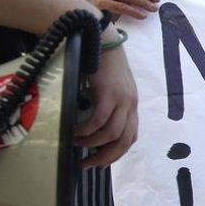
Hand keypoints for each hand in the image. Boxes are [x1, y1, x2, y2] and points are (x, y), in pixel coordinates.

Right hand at [75, 46, 138, 167]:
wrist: (102, 41)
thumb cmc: (101, 65)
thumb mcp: (109, 89)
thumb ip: (107, 107)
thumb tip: (90, 128)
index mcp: (131, 105)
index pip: (130, 137)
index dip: (116, 153)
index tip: (99, 162)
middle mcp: (130, 104)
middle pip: (124, 141)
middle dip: (105, 157)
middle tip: (86, 164)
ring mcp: (122, 99)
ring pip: (111, 134)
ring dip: (92, 144)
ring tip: (75, 145)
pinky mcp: (109, 93)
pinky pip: (98, 120)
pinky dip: (85, 131)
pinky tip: (73, 132)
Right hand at [96, 0, 158, 19]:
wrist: (91, 20)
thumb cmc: (110, 11)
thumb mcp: (123, 1)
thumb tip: (154, 0)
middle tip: (157, 2)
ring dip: (143, 2)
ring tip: (153, 9)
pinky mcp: (102, 4)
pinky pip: (121, 6)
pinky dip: (134, 11)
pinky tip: (142, 16)